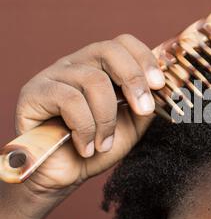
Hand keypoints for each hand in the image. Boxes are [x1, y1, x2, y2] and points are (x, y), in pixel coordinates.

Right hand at [15, 34, 164, 193]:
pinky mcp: (34, 93)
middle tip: (144, 110)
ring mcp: (54, 75)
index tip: (160, 85)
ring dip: (107, 118)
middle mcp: (77, 64)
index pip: (124, 43)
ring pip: (93, 80)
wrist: (66, 175)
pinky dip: (85, 128)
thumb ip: (149, 102)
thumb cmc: (98, 146)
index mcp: (102, 67)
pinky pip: (70, 100)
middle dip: (134, 80)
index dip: (145, 59)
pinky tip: (86, 147)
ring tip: (103, 143)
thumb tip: (169, 86)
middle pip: (109, 50)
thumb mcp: (133, 124)